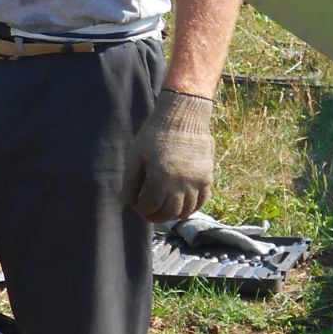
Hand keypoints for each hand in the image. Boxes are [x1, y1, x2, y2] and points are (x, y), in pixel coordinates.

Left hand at [120, 89, 215, 222]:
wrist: (184, 117)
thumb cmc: (154, 134)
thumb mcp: (136, 155)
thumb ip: (130, 181)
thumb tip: (125, 202)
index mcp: (160, 176)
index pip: (150, 205)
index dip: (140, 208)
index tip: (136, 204)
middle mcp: (181, 183)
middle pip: (168, 212)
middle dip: (155, 216)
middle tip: (147, 212)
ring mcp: (197, 182)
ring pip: (186, 211)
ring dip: (173, 215)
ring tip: (162, 211)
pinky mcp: (207, 178)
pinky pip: (201, 202)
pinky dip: (191, 209)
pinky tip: (180, 207)